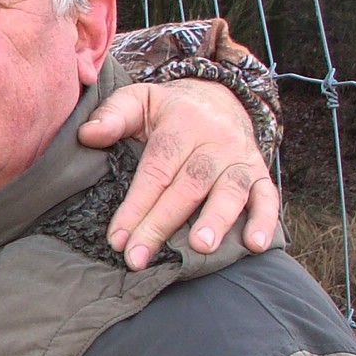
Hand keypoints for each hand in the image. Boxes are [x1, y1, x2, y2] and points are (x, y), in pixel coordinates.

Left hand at [78, 80, 278, 268]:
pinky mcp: (260, 172)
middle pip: (188, 186)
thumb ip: (113, 115)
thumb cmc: (169, 110)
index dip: (136, 205)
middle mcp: (215, 140)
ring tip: (200, 247)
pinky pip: (268, 196)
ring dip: (217, 220)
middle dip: (162, 224)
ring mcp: (240, 157)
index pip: (156, 169)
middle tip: (139, 258)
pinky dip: (265, 220)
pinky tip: (255, 245)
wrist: (220, 97)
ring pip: (230, 190)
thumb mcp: (139, 100)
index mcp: (181, 123)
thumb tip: (87, 135)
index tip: (117, 239)